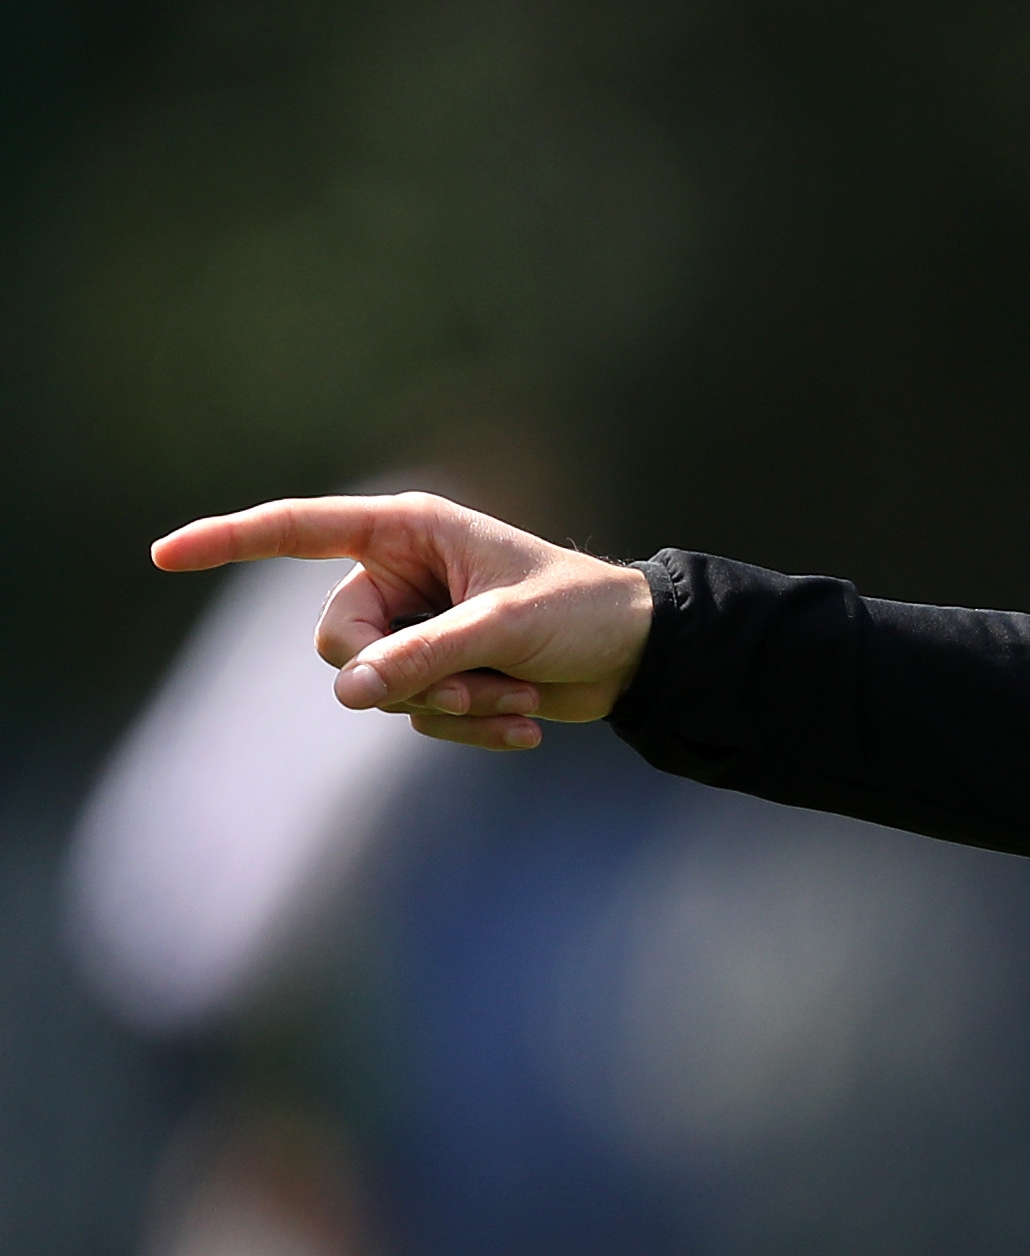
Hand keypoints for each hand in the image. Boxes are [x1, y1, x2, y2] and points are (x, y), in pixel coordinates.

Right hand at [150, 492, 656, 752]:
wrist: (639, 656)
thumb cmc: (583, 612)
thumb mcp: (504, 628)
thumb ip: (423, 655)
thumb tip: (347, 691)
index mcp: (406, 531)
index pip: (296, 530)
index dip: (227, 541)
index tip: (163, 555)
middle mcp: (397, 574)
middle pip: (336, 640)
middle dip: (399, 675)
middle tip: (477, 681)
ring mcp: (411, 627)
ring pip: (374, 688)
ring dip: (448, 705)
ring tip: (516, 694)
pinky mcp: (433, 673)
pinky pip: (414, 714)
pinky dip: (468, 726)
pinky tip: (527, 724)